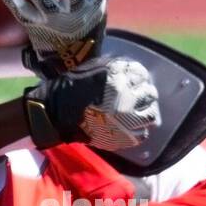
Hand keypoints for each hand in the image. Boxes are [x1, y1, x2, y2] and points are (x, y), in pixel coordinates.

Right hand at [24, 55, 160, 151]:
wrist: (54, 114)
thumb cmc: (70, 87)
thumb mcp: (92, 68)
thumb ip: (113, 68)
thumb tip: (130, 70)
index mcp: (118, 77)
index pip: (141, 74)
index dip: (140, 77)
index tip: (136, 81)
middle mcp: (126, 97)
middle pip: (150, 94)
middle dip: (146, 94)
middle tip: (139, 97)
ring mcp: (126, 119)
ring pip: (151, 115)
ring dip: (146, 112)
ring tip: (137, 113)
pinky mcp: (123, 137)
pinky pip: (142, 134)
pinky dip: (139, 130)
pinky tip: (130, 127)